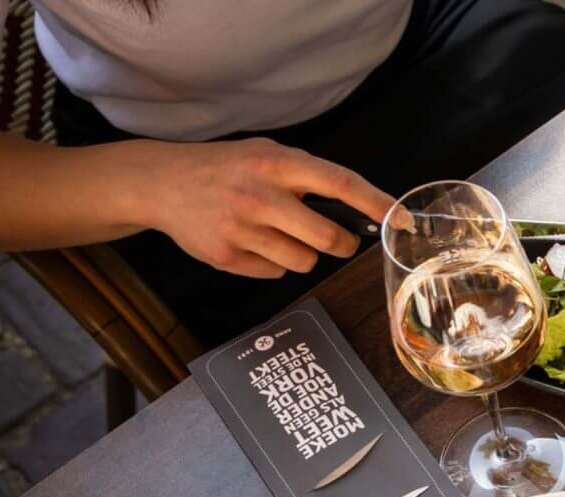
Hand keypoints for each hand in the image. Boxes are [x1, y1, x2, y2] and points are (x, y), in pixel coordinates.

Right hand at [127, 137, 393, 278]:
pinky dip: (273, 262)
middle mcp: (260, 196)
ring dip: (302, 253)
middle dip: (341, 244)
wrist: (161, 183)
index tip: (403, 221)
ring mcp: (241, 229)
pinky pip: (275, 272)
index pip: (341, 184)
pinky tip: (250, 241)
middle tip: (335, 239)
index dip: (377, 204)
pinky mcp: (226, 257)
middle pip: (329, 238)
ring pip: (304, 261)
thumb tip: (363, 210)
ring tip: (276, 232)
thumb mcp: (266, 154)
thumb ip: (308, 176)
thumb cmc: (228, 168)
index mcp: (277, 164)